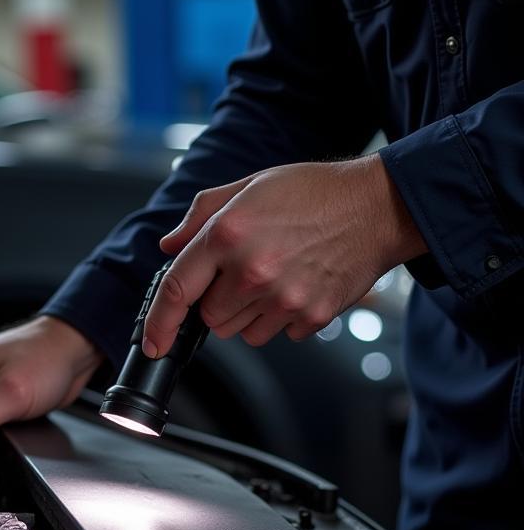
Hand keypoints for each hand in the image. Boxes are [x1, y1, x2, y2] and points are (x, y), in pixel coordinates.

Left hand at [142, 154, 425, 354]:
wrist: (377, 207)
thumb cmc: (314, 193)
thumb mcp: (249, 187)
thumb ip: (201, 216)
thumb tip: (169, 245)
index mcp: (228, 234)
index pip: (177, 290)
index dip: (158, 323)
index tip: (151, 342)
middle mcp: (252, 270)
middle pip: (210, 318)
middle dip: (218, 300)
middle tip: (245, 270)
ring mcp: (283, 297)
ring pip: (240, 331)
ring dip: (248, 312)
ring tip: (275, 275)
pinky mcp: (310, 316)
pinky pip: (277, 334)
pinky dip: (281, 318)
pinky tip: (297, 284)